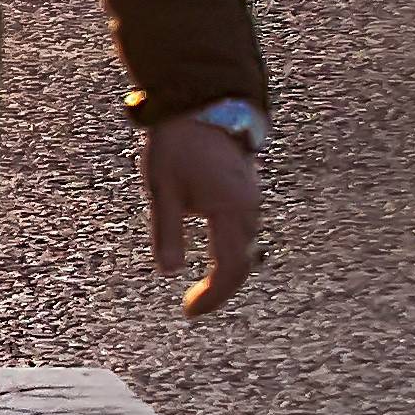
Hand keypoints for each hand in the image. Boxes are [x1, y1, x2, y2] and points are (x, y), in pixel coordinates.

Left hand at [147, 114, 262, 313]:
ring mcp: (252, 198)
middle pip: (243, 261)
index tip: (191, 311)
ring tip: (202, 288)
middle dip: (221, 288)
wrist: (200, 103)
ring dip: (228, 268)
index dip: (214, 294)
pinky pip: (244, 229)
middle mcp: (249, 207)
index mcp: (231, 210)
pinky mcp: (247, 189)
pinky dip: (232, 248)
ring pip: (246, 244)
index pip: (232, 267)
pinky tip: (214, 254)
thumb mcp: (162, 190)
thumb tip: (169, 271)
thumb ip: (168, 232)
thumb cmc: (177, 144)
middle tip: (193, 305)